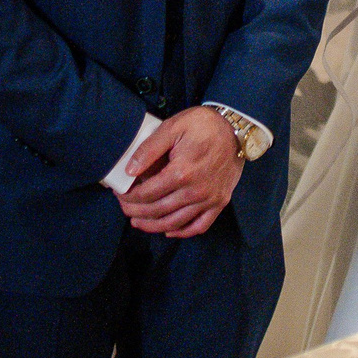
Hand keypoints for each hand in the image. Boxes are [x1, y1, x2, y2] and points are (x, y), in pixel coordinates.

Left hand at [117, 106, 243, 237]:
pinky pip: (199, 226)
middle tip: (124, 207)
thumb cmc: (204, 125)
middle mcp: (195, 191)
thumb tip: (129, 171)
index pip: (146, 194)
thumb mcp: (173, 127)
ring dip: (153, 226)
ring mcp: (209, 199)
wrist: (237, 128)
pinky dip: (182, 232)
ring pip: (175, 223)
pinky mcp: (220, 202)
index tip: (119, 193)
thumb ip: (149, 149)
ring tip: (138, 222)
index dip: (128, 197)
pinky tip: (169, 230)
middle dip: (136, 212)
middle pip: (157, 211)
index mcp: (181, 173)